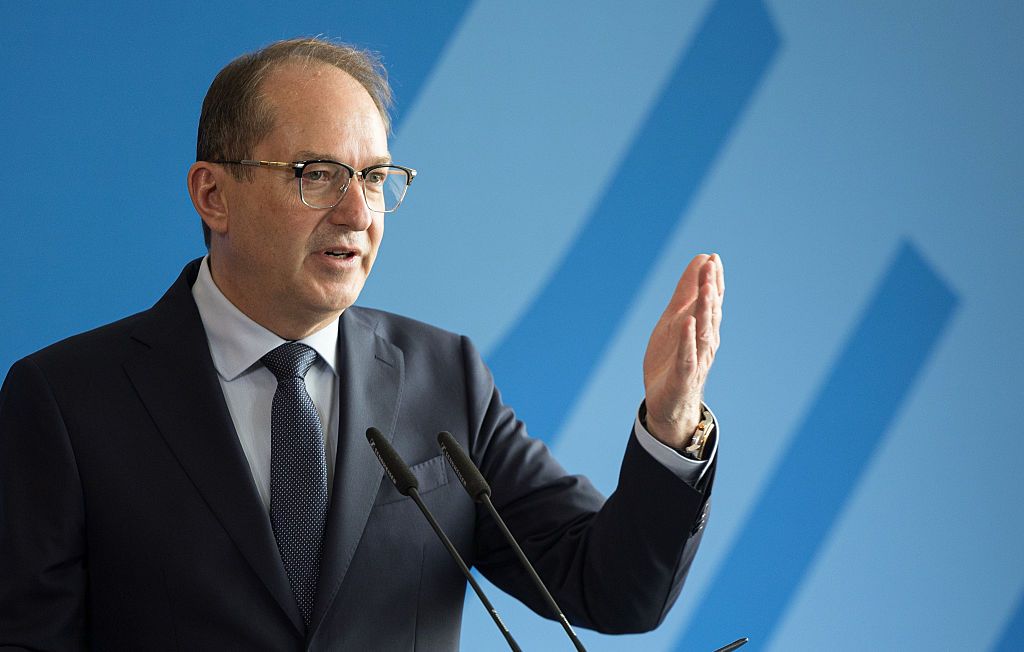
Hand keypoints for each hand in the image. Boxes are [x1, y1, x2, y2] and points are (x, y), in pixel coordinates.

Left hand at [642, 253, 723, 448]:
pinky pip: (687, 358)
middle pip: (710, 313)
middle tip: (712, 266)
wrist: (666, 401)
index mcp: (703, 328)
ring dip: (705, 310)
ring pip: (703, 332)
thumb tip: (700, 259)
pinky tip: (687, 324)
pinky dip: (688, 341)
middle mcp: (704, 342)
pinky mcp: (684, 377)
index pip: (711, 301)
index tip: (713, 258)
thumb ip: (686, 292)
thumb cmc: (671, 357)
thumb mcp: (674, 319)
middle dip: (711, 289)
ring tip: (705, 288)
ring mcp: (696, 359)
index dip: (713, 280)